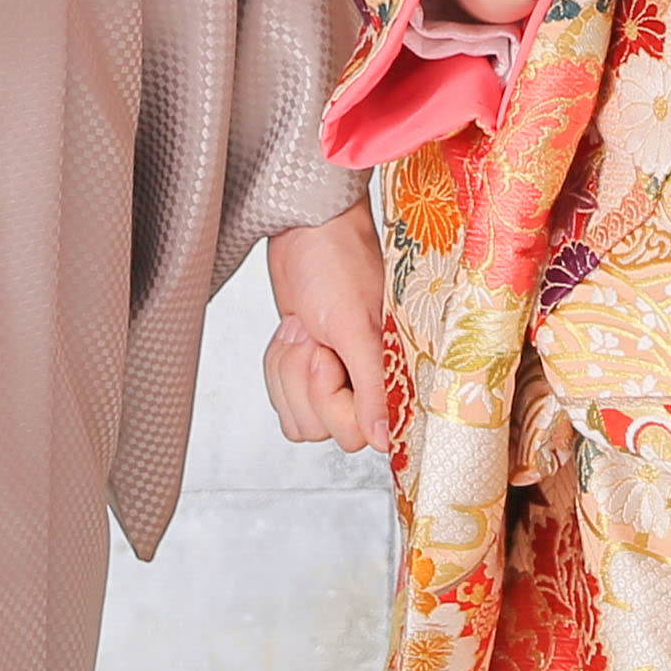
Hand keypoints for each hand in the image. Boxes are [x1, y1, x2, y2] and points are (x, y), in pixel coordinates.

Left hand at [257, 211, 390, 446]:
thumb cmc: (339, 261)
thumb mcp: (357, 326)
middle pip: (322, 431)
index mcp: (393, 375)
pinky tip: (294, 333)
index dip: (334, 399)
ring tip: (306, 330)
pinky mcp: (308, 373)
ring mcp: (336, 381)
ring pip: (297, 418)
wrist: (306, 230)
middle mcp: (368, 385)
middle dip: (306, 380)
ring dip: (288, 371)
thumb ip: (373, 388)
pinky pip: (282, 399)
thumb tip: (385, 440)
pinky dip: (276, 367)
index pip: (359, 434)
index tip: (331, 357)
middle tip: (317, 337)